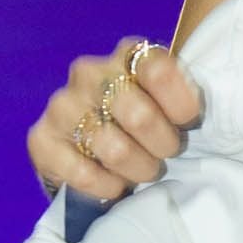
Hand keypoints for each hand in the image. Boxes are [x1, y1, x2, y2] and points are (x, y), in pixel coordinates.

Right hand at [26, 38, 202, 205]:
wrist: (88, 150)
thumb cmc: (142, 122)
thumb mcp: (166, 102)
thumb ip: (182, 97)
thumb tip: (201, 114)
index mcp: (126, 56)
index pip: (157, 69)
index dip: (180, 102)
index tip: (189, 122)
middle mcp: (89, 73)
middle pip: (138, 114)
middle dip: (162, 144)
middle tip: (166, 154)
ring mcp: (61, 106)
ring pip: (114, 148)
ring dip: (138, 169)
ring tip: (143, 171)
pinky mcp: (41, 139)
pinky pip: (82, 173)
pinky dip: (107, 186)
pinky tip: (114, 185)